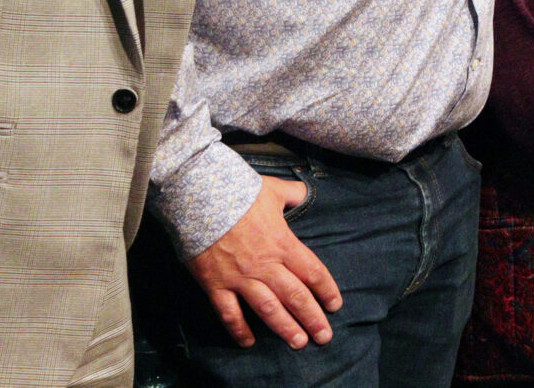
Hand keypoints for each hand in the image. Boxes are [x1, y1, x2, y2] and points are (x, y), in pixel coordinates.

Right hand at [186, 176, 342, 349]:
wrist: (199, 198)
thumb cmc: (239, 193)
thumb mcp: (273, 189)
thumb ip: (293, 194)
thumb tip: (305, 192)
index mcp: (283, 243)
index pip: (312, 272)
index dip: (326, 290)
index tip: (335, 306)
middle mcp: (265, 265)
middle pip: (295, 296)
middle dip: (312, 318)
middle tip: (324, 336)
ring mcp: (240, 278)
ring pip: (268, 309)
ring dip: (285, 328)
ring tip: (299, 343)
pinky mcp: (216, 285)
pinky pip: (229, 313)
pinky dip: (239, 329)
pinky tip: (249, 342)